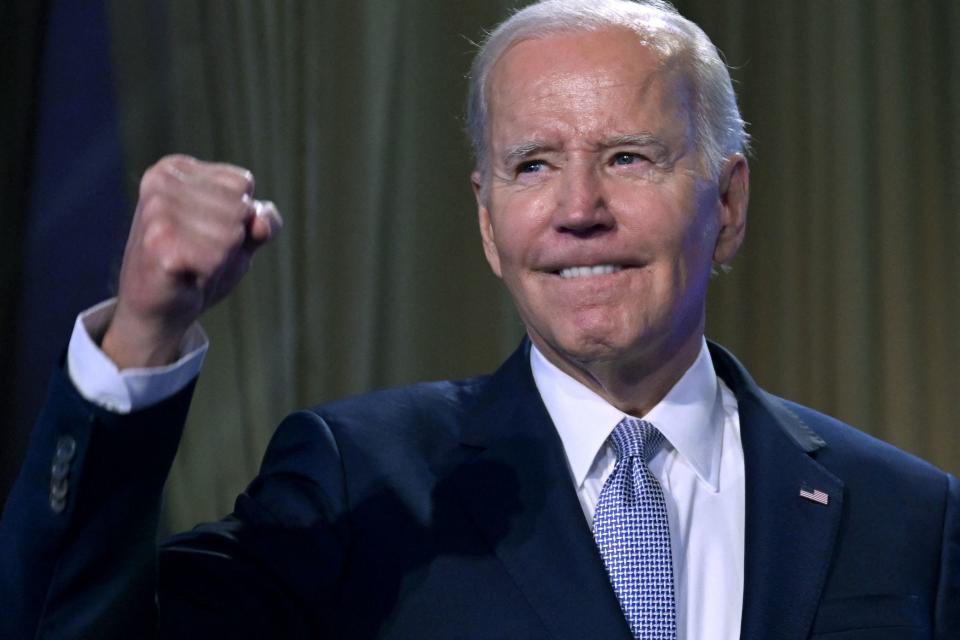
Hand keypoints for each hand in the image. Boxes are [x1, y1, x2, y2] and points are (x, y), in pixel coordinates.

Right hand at [101, 155, 281, 368]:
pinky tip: (184, 274)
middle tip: (197, 253)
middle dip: (230, 240)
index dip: (238, 218)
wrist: (159, 311)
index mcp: (176, 168)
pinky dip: (210, 272)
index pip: (243, 184)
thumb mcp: (241, 236)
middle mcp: (161, 181)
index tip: (204, 232)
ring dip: (219, 258)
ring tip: (191, 263)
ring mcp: (156, 210)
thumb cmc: (199, 265)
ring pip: (232, 233)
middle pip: (240, 208)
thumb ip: (265, 220)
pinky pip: (217, 257)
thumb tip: (259, 223)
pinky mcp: (158, 242)